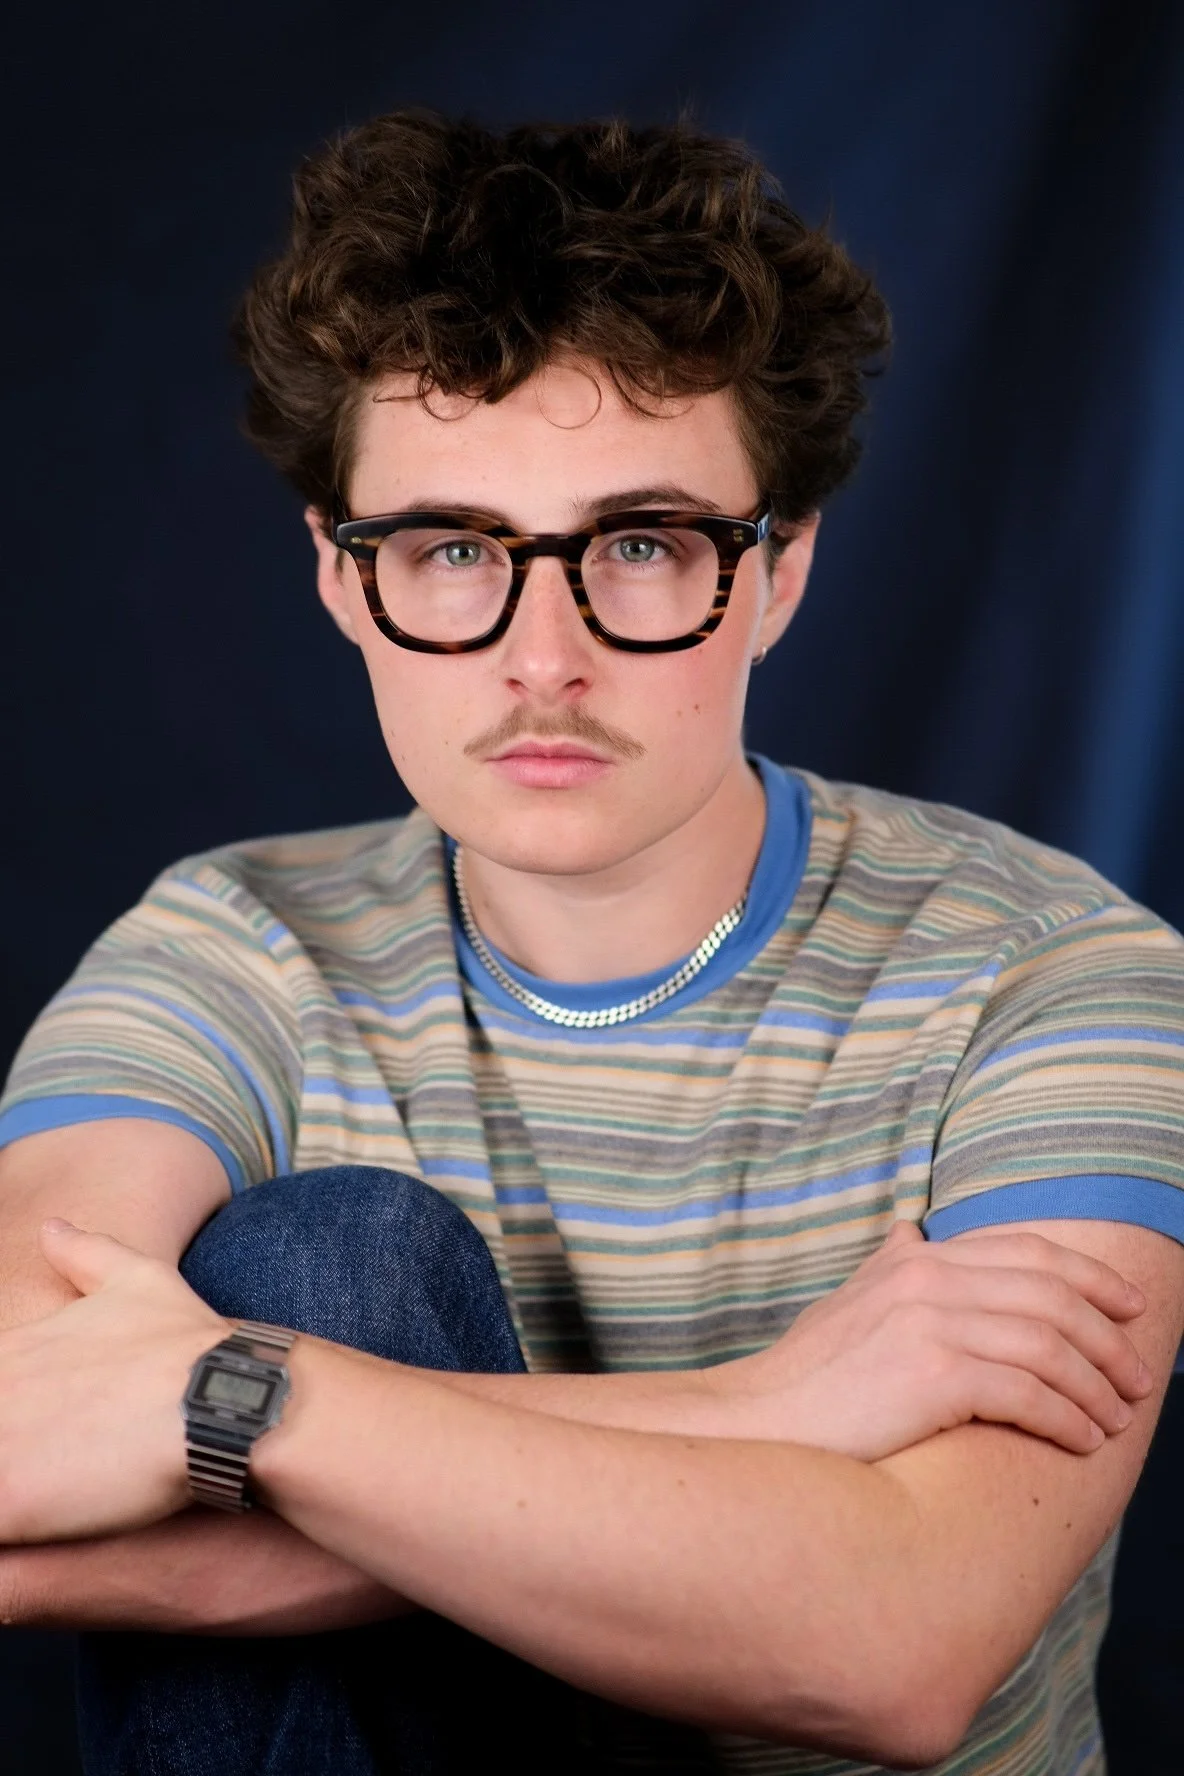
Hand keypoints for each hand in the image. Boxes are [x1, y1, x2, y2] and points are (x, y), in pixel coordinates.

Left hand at [0, 1221, 228, 1542]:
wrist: (222, 1400)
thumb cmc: (187, 1347)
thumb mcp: (137, 1280)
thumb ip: (85, 1253)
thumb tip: (51, 1227)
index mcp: (7, 1352)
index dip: (17, 1418)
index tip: (47, 1433)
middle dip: (13, 1450)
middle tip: (56, 1462)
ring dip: (15, 1486)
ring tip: (52, 1496)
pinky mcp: (8, 1502)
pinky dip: (11, 1539)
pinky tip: (46, 1528)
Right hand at [710, 1222, 1151, 1459]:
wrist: (758, 1426)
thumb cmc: (807, 1379)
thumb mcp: (849, 1304)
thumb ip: (888, 1268)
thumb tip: (908, 1231)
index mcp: (916, 1260)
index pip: (1028, 1253)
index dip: (1090, 1278)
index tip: (1130, 1309)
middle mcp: (926, 1277)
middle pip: (1052, 1295)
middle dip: (1109, 1337)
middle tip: (1139, 1378)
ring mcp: (929, 1323)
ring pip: (1050, 1346)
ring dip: (1096, 1386)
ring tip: (1115, 1419)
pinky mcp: (932, 1375)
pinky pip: (1028, 1393)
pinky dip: (1067, 1418)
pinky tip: (1081, 1440)